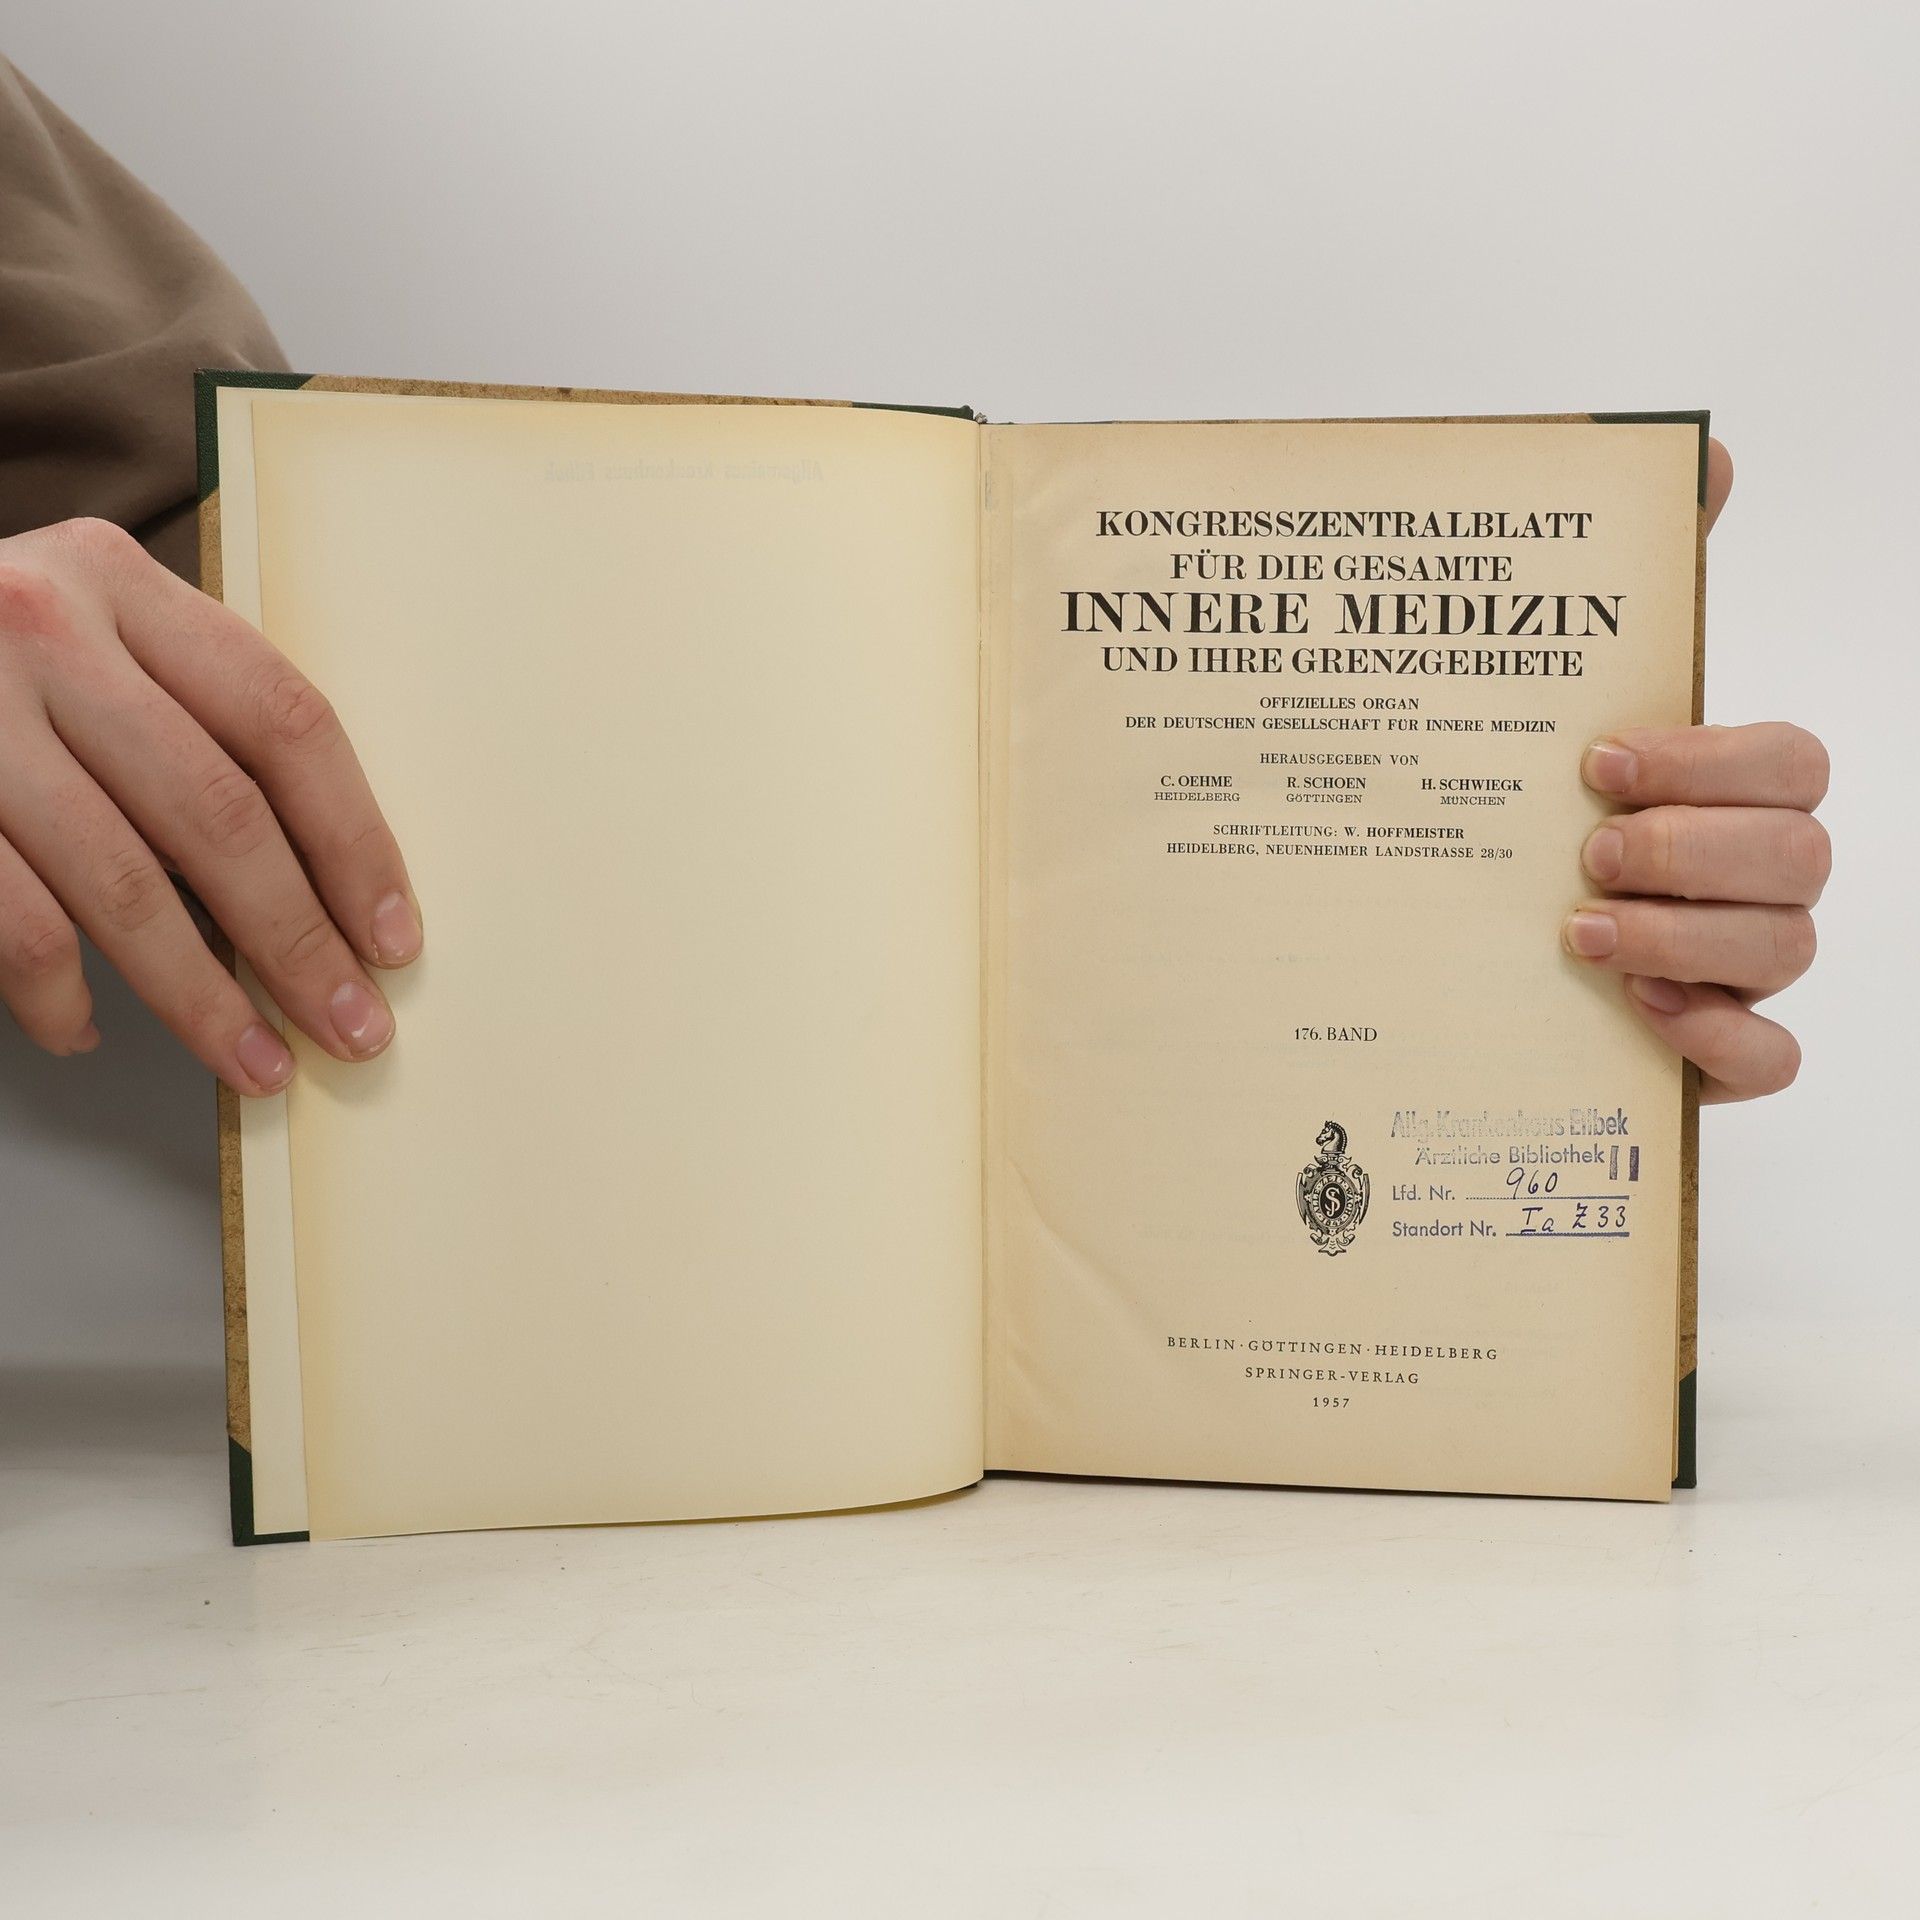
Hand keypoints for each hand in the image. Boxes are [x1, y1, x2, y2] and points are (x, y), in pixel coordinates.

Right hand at [0, 517, 419, 1094]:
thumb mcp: (87, 637)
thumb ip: (188, 716)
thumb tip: (322, 886)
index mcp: (122, 583)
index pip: (285, 722)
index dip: (355, 843)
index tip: (393, 938)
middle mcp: (44, 629)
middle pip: (219, 812)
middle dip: (299, 940)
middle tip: (353, 1027)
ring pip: (123, 883)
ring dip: (203, 996)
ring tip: (258, 1063)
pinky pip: (17, 921)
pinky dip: (56, 991)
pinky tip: (86, 1030)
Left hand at [1561, 441, 1826, 1102]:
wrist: (1438, 937)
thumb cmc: (1515, 808)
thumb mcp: (1543, 695)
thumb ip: (1632, 575)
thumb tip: (1707, 451)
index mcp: (1719, 786)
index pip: (1788, 760)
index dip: (1710, 759)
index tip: (1596, 761)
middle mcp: (1745, 873)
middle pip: (1801, 853)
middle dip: (1695, 850)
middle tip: (1590, 853)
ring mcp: (1738, 964)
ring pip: (1788, 949)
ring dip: (1688, 941)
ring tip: (1580, 935)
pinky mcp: (1711, 1049)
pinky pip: (1773, 1058)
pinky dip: (1721, 1043)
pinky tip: (1640, 1017)